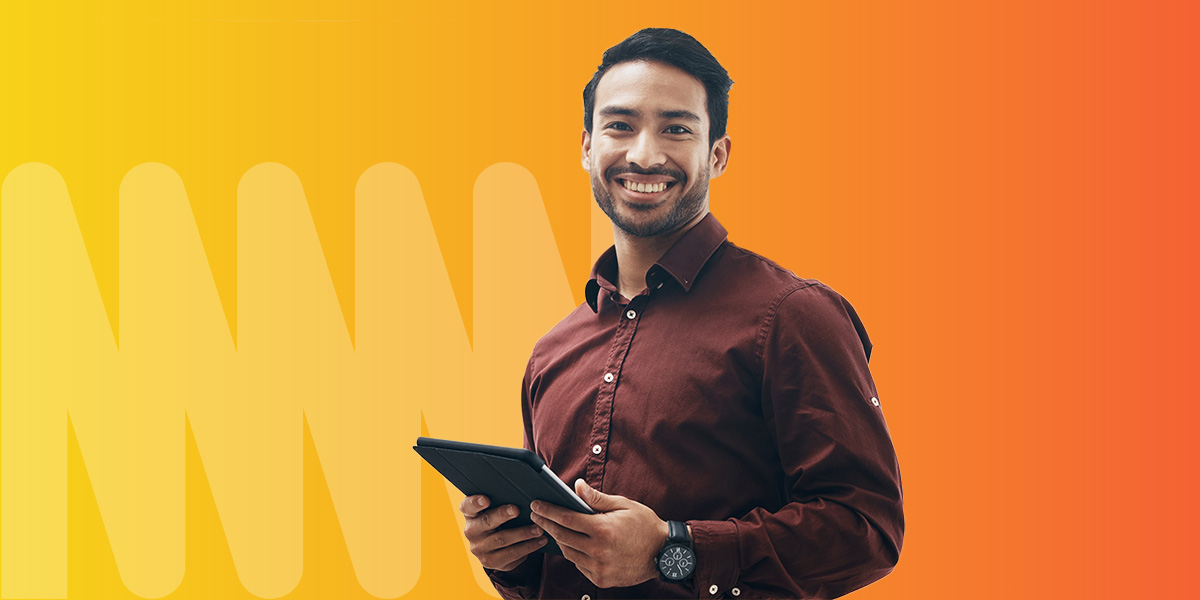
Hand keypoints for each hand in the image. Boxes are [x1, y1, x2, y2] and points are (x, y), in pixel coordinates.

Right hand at [460, 495, 547, 570]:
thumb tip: (524, 488)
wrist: (496, 545)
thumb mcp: (496, 508)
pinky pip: (511, 554)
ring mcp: (479, 548)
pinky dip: (528, 547)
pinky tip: (540, 541)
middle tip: (516, 510)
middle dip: (502, 515)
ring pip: (501, 539)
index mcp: (470, 513)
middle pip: (486, 521)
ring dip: (522, 533)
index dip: (475, 502)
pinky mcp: (490, 562)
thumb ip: (502, 499)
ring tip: (539, 528)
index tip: (486, 499)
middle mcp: (471, 531)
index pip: (467, 506)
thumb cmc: (500, 518)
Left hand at [530, 479, 668, 587]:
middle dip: (546, 523)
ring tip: (551, 528)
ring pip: (568, 553)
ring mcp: (599, 568)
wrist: (664, 554)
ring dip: (558, 540)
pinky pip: (579, 566)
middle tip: (536, 515)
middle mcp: (598, 551)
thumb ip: (597, 498)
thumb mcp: (624, 505)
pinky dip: (573, 554)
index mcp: (603, 530)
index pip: (566, 519)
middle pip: (562, 536)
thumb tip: (577, 486)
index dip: (548, 511)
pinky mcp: (602, 580)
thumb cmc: (645, 525)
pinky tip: (571, 544)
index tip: (537, 504)